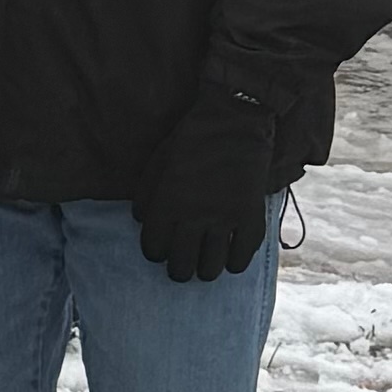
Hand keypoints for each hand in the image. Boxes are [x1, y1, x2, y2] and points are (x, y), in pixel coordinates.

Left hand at [134, 92, 280, 282]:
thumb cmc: (190, 139)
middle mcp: (194, 217)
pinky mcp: (251, 216)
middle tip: (181, 267)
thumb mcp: (156, 162)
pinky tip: (230, 261)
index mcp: (167, 204)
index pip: (154, 247)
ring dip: (206, 270)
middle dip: (178, 270)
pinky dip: (235, 263)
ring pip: (211, 266)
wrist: (234, 121)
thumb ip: (145, 195)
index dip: (155, 253)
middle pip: (182, 265)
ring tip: (205, 267)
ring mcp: (224, 219)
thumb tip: (141, 221)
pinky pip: (243, 254)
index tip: (160, 251)